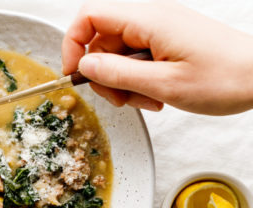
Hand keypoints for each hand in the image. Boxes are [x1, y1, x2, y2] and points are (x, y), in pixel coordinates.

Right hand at [62, 0, 252, 114]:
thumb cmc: (226, 78)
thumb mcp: (165, 84)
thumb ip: (118, 74)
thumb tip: (84, 66)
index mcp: (148, 20)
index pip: (90, 16)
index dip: (73, 44)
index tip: (75, 74)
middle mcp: (151, 19)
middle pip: (100, 41)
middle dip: (102, 74)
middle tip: (118, 99)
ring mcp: (159, 30)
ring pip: (117, 54)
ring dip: (122, 82)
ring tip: (145, 100)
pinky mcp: (166, 42)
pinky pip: (136, 59)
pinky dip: (137, 80)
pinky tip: (155, 95)